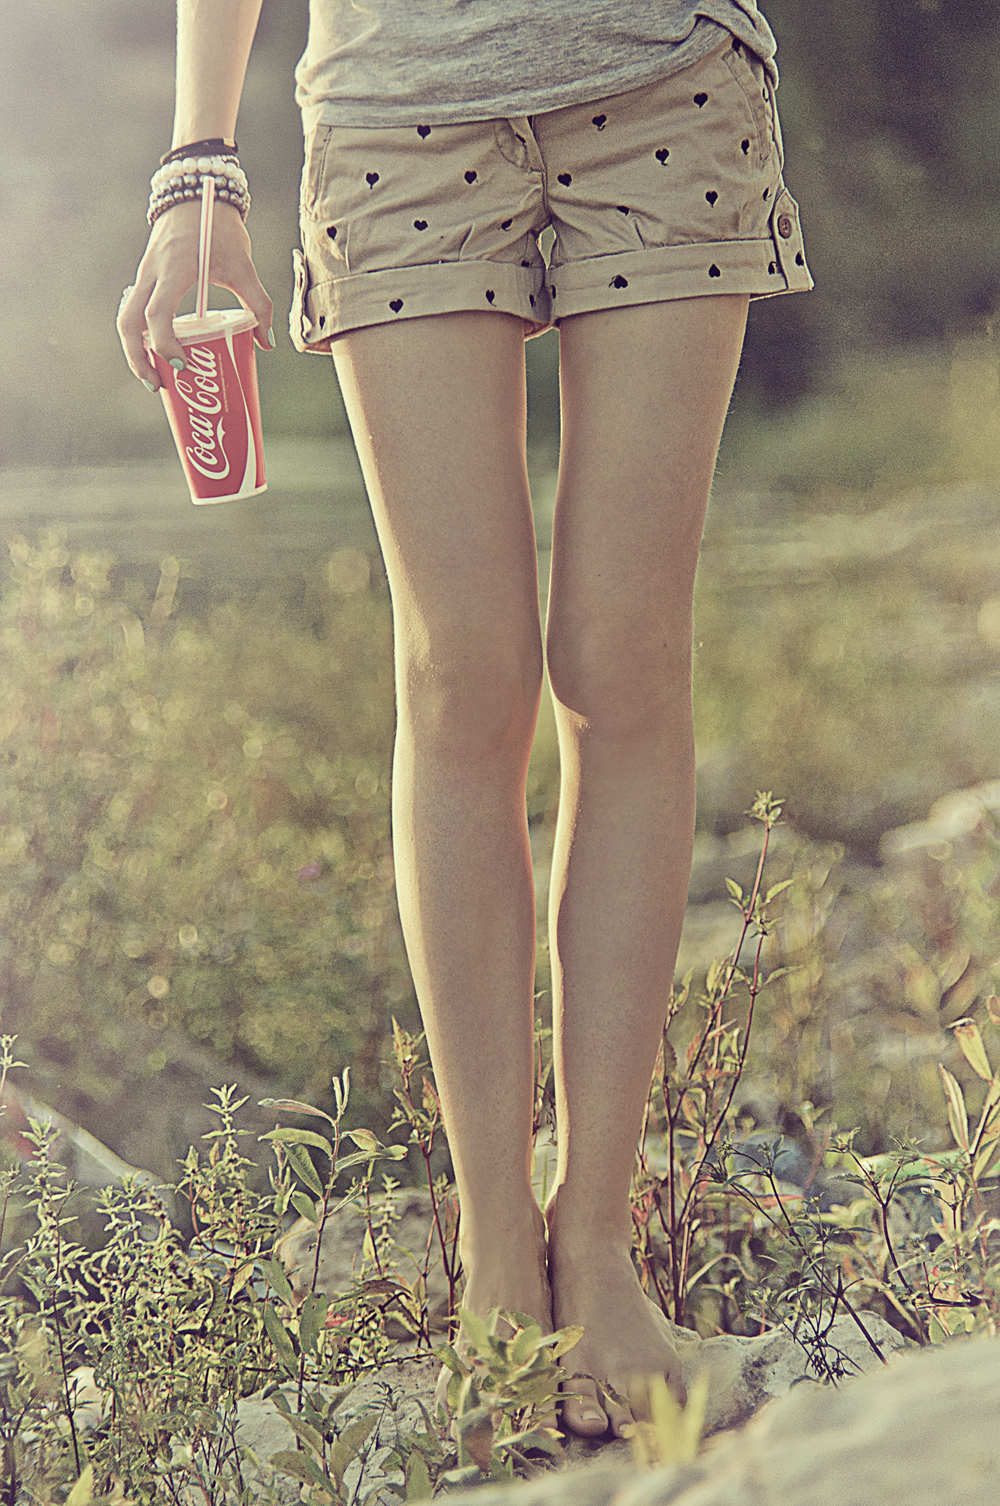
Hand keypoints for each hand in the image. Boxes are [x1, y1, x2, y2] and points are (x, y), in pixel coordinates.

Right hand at [117, 200, 274, 390]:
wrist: (194, 191)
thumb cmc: (219, 228)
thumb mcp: (244, 266)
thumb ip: (258, 304)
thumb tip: (266, 344)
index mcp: (175, 270)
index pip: (158, 314)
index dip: (165, 344)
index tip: (182, 366)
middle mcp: (152, 273)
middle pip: (128, 322)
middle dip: (138, 358)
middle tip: (158, 384)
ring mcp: (144, 274)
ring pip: (125, 317)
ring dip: (134, 349)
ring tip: (154, 374)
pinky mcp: (145, 276)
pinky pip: (133, 309)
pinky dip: (139, 334)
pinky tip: (155, 351)